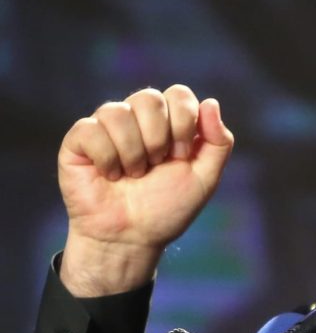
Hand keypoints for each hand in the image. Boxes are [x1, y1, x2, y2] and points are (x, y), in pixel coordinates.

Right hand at [57, 85, 234, 296]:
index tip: (182, 155)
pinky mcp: (79, 141)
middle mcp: (137, 118)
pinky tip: (110, 175)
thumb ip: (218, 142)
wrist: (132, 238)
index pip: (179, 94)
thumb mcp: (205, 178)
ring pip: (117, 111)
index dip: (183, 122)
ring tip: (133, 175)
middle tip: (156, 165)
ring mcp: (106, 127)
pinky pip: (91, 129)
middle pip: (149, 98)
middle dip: (158, 138)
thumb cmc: (167, 208)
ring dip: (133, 152)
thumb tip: (211, 102)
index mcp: (169, 121)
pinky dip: (107, 158)